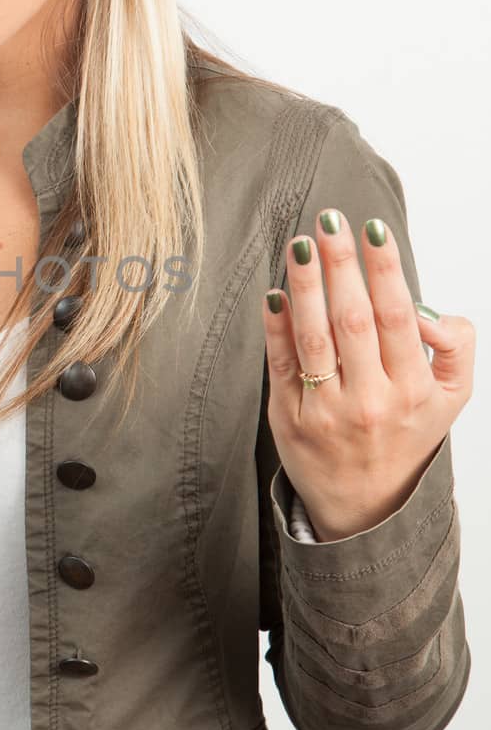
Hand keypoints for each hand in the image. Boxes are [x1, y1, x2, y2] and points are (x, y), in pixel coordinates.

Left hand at [262, 208, 474, 541]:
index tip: (372, 229)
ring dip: (305, 287)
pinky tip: (274, 292)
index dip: (384, 270)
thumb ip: (456, 347)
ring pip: (313, 339)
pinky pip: (281, 365)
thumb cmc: (408, 434)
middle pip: (352, 322)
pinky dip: (276, 327)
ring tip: (300, 246)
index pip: (397, 318)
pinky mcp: (289, 420)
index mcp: (413, 391)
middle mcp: (370, 402)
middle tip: (329, 222)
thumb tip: (429, 309)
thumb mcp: (452, 397)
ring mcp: (326, 413)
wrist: (368, 507)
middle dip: (341, 267)